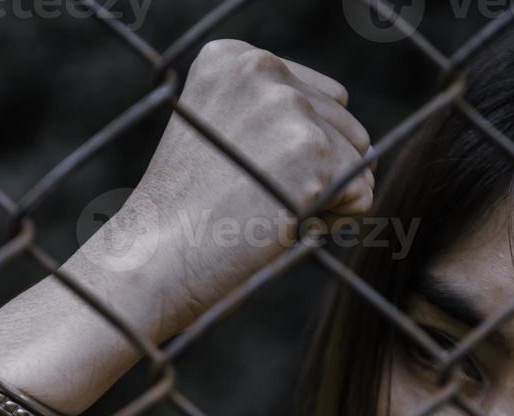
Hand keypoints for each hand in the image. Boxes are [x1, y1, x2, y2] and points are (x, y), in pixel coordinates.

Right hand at [73, 39, 374, 338]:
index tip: (243, 175)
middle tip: (253, 201)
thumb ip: (271, 111)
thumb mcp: (216, 132)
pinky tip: (280, 227)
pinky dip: (333, 223)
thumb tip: (354, 129)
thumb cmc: (182, 214)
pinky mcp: (313, 155)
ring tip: (264, 212)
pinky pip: (362, 196)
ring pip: (358, 160)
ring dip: (327, 198)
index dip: (297, 153)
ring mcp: (288, 109)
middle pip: (346, 126)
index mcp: (234, 57)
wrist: (151, 260)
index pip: (322, 99)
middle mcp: (262, 70)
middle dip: (319, 173)